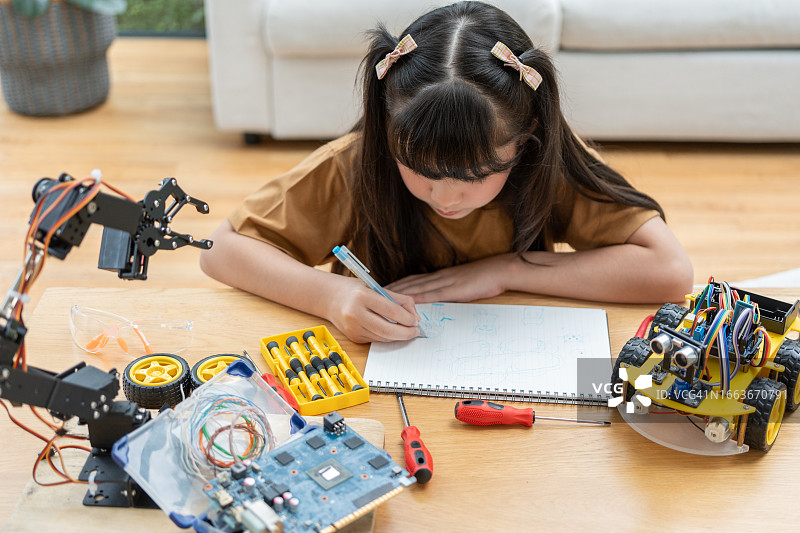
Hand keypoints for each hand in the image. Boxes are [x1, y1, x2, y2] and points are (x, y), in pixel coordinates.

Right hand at [324, 275, 420, 343]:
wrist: (329, 298)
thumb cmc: (355, 290)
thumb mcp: (376, 287)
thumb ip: (398, 300)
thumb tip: (416, 317)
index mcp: (362, 296)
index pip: (392, 311)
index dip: (408, 318)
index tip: (416, 320)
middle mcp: (355, 314)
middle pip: (388, 329)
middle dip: (406, 333)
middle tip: (415, 331)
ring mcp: (352, 328)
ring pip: (383, 337)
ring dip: (398, 336)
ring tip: (406, 330)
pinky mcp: (353, 337)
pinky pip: (376, 339)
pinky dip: (386, 336)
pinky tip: (391, 331)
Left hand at [386, 255, 510, 302]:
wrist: (501, 270)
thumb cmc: (485, 277)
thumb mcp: (462, 281)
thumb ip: (449, 288)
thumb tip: (436, 297)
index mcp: (441, 275)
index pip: (413, 279)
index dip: (397, 284)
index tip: (382, 288)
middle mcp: (439, 277)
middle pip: (410, 282)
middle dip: (391, 288)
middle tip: (373, 293)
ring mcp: (446, 282)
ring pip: (417, 288)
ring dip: (399, 294)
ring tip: (383, 298)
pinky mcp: (454, 290)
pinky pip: (433, 295)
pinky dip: (419, 299)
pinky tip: (408, 303)